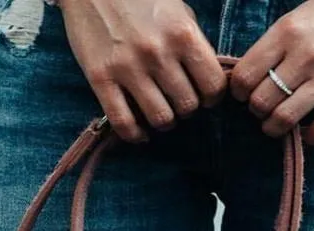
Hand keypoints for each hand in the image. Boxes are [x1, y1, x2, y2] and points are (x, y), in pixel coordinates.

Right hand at [59, 0, 226, 142]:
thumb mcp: (176, 10)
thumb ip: (193, 44)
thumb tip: (207, 79)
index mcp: (182, 34)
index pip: (213, 87)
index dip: (211, 97)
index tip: (202, 94)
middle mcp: (157, 52)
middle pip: (188, 107)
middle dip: (186, 108)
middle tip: (176, 100)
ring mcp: (127, 66)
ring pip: (161, 119)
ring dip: (164, 120)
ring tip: (159, 110)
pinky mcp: (99, 76)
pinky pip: (123, 122)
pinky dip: (135, 135)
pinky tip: (139, 132)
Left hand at [230, 0, 313, 144]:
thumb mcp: (302, 15)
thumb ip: (278, 43)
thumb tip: (253, 74)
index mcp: (288, 31)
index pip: (246, 74)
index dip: (239, 91)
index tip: (245, 94)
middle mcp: (306, 56)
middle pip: (263, 101)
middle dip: (257, 111)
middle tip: (262, 111)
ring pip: (285, 119)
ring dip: (275, 128)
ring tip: (277, 126)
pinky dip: (308, 138)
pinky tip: (307, 132)